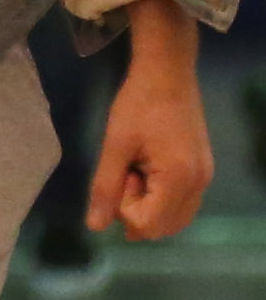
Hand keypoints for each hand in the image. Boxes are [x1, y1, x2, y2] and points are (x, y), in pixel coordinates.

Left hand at [88, 0, 213, 243]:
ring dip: (149, 205)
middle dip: (137, 209)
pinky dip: (161, 198)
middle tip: (128, 171)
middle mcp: (199, 185)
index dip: (124, 207)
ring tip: (137, 169)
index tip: (121, 173)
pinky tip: (148, 170)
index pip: (147, 225)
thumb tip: (95, 227)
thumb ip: (105, 187)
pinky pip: (182, 203)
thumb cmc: (138, 104)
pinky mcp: (203, 170)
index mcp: (179, 180)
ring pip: (173, 218)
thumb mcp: (115, 144)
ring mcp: (205, 178)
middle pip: (162, 227)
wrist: (167, 72)